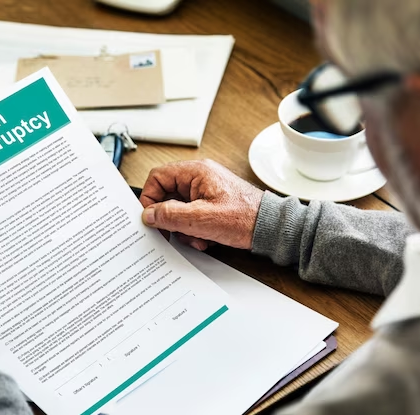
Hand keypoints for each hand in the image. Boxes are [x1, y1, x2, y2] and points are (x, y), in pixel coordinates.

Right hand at [140, 159, 263, 249]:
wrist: (271, 228)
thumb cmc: (245, 218)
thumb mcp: (201, 219)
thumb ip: (170, 215)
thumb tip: (148, 215)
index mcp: (195, 172)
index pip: (158, 177)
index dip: (149, 198)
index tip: (150, 218)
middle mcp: (199, 178)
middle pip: (167, 196)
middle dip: (170, 219)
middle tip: (173, 233)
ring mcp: (205, 191)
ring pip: (178, 209)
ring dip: (184, 228)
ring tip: (197, 238)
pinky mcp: (211, 204)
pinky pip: (191, 216)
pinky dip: (194, 230)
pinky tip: (205, 239)